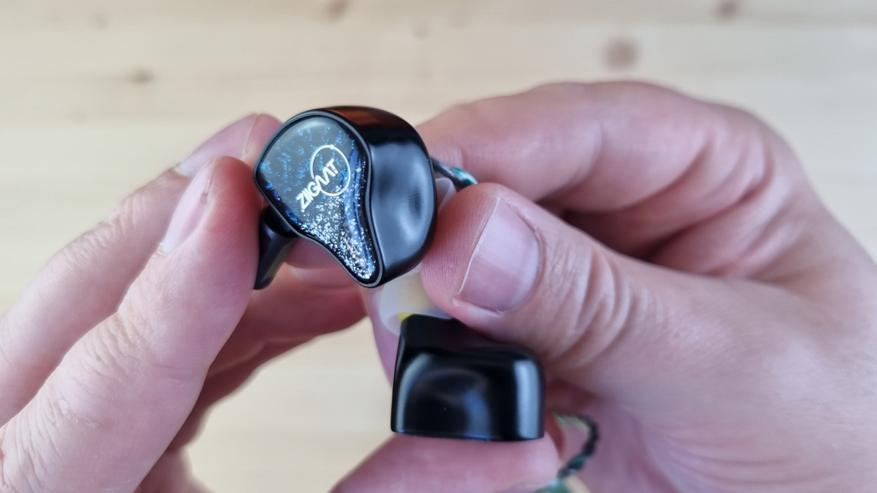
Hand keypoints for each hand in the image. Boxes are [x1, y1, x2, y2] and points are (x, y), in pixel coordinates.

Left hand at [0, 115, 364, 491]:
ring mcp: (45, 420)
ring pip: (114, 294)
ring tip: (334, 236)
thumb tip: (507, 447)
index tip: (237, 196)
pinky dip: (236, 301)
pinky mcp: (89, 411)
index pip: (99, 384)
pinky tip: (317, 296)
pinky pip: (152, 330)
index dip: (174, 289)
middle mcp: (24, 446)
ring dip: (229, 251)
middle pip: (78, 299)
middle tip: (284, 158)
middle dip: (188, 216)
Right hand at [337, 83, 876, 491]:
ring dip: (443, 339)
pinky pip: (463, 355)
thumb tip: (468, 238)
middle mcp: (626, 217)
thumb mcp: (731, 363)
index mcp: (701, 169)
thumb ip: (597, 303)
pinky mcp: (543, 354)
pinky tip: (482, 443)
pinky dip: (450, 398)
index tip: (413, 206)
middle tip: (417, 314)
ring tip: (478, 406)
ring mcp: (576, 289)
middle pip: (493, 195)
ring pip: (459, 279)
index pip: (573, 128)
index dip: (483, 152)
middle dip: (445, 258)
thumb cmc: (842, 433)